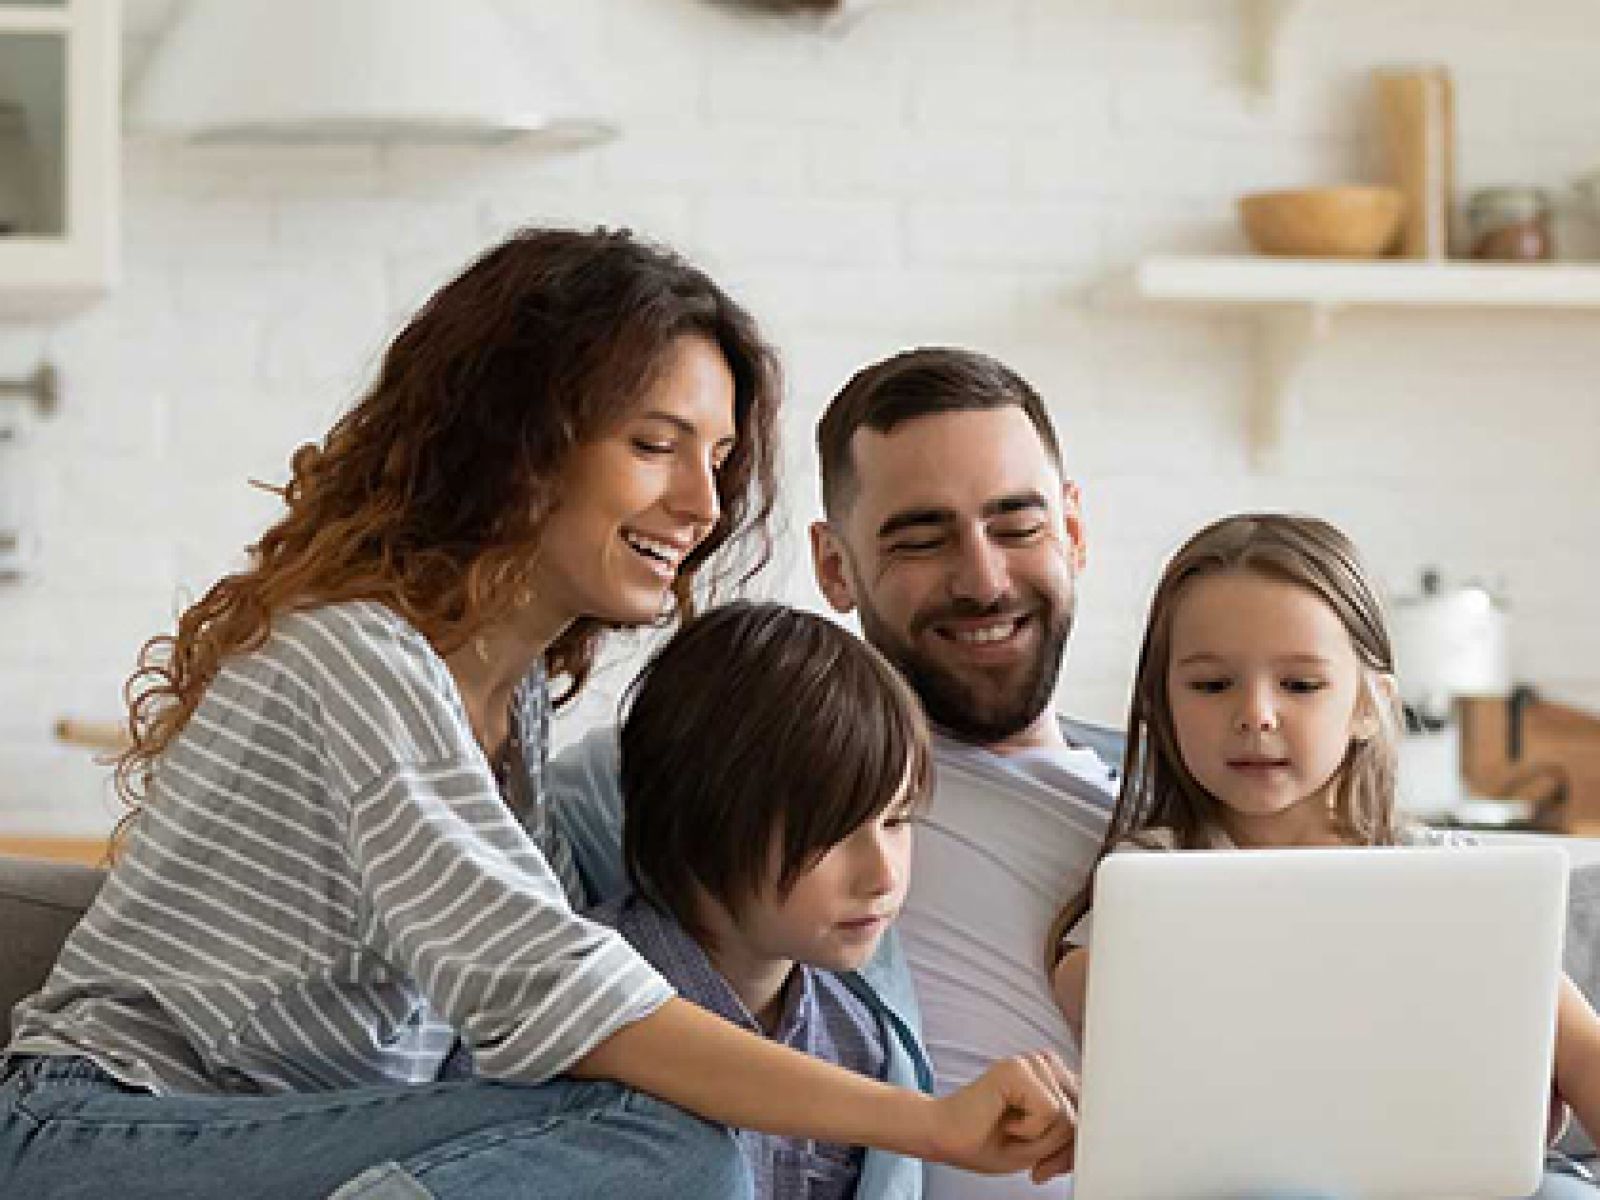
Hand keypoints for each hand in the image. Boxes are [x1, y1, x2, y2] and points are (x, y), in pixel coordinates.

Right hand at [925, 1051, 1077, 1182]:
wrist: (945, 1137)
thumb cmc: (989, 1140)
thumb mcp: (1042, 1146)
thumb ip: (1071, 1136)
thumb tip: (1094, 1134)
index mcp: (1054, 1078)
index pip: (1090, 1110)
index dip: (1077, 1145)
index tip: (1052, 1166)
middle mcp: (1046, 1064)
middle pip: (1082, 1115)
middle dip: (1060, 1149)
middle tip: (1035, 1164)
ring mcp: (1032, 1063)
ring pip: (1067, 1116)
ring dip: (1040, 1139)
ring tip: (1013, 1132)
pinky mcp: (1018, 1068)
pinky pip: (1050, 1111)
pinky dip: (1030, 1130)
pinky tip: (1007, 1123)